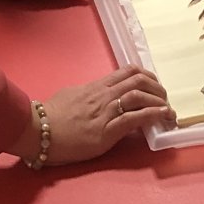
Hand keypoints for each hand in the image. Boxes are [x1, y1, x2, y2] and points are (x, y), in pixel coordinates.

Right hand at [37, 66, 173, 163]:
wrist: (36, 131)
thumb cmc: (48, 116)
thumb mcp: (70, 96)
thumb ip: (87, 94)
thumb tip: (97, 95)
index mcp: (95, 87)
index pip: (126, 72)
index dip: (146, 76)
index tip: (154, 84)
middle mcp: (103, 95)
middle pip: (137, 81)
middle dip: (157, 87)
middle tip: (164, 98)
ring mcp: (105, 112)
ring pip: (138, 96)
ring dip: (158, 101)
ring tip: (168, 110)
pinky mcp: (106, 131)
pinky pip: (134, 119)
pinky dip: (153, 115)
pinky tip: (163, 117)